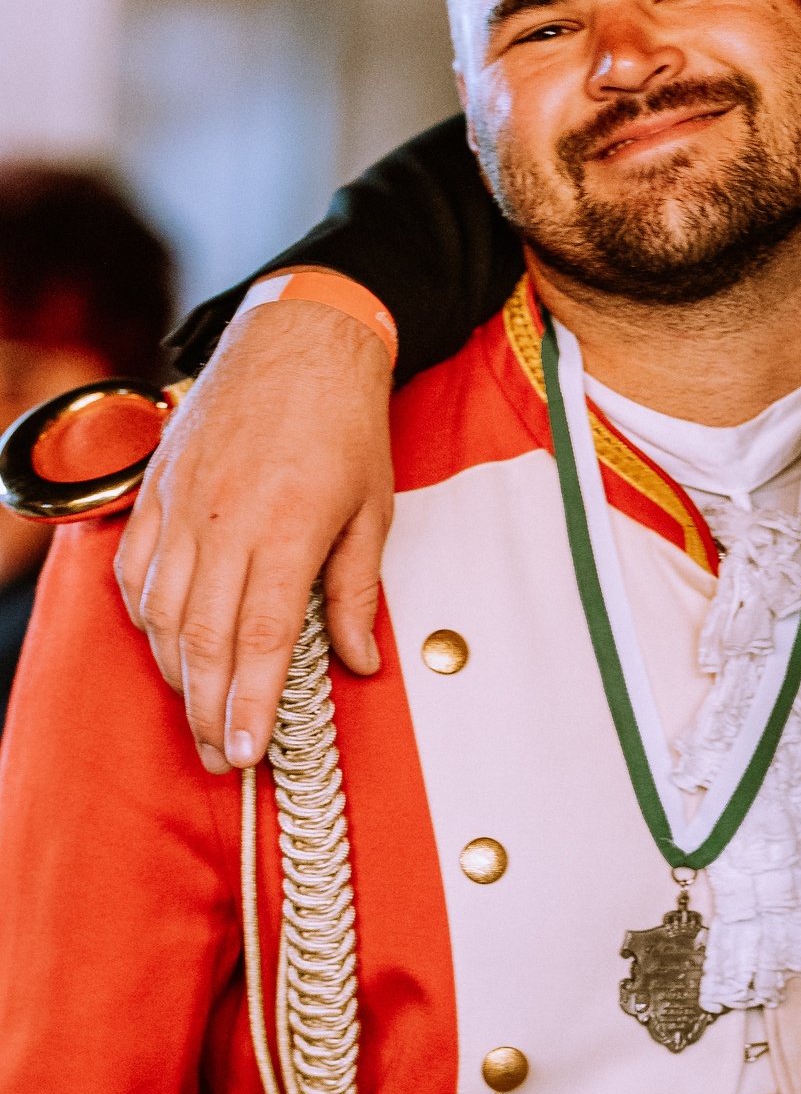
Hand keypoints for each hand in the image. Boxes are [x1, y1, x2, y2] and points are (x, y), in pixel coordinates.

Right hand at [115, 301, 394, 770]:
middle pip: (201, 640)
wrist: (301, 336)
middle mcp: (224, 521)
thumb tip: (357, 664)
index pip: (260, 640)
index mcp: (286, 529)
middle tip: (218, 757)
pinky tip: (160, 645)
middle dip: (207, 709)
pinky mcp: (156, 487)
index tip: (247, 754)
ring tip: (197, 714)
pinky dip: (142, 615)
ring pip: (159, 611)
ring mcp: (182, 504)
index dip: (251, 704)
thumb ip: (356, 593)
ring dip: (174, 673)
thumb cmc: (345, 422)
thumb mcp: (373, 510)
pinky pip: (134, 567)